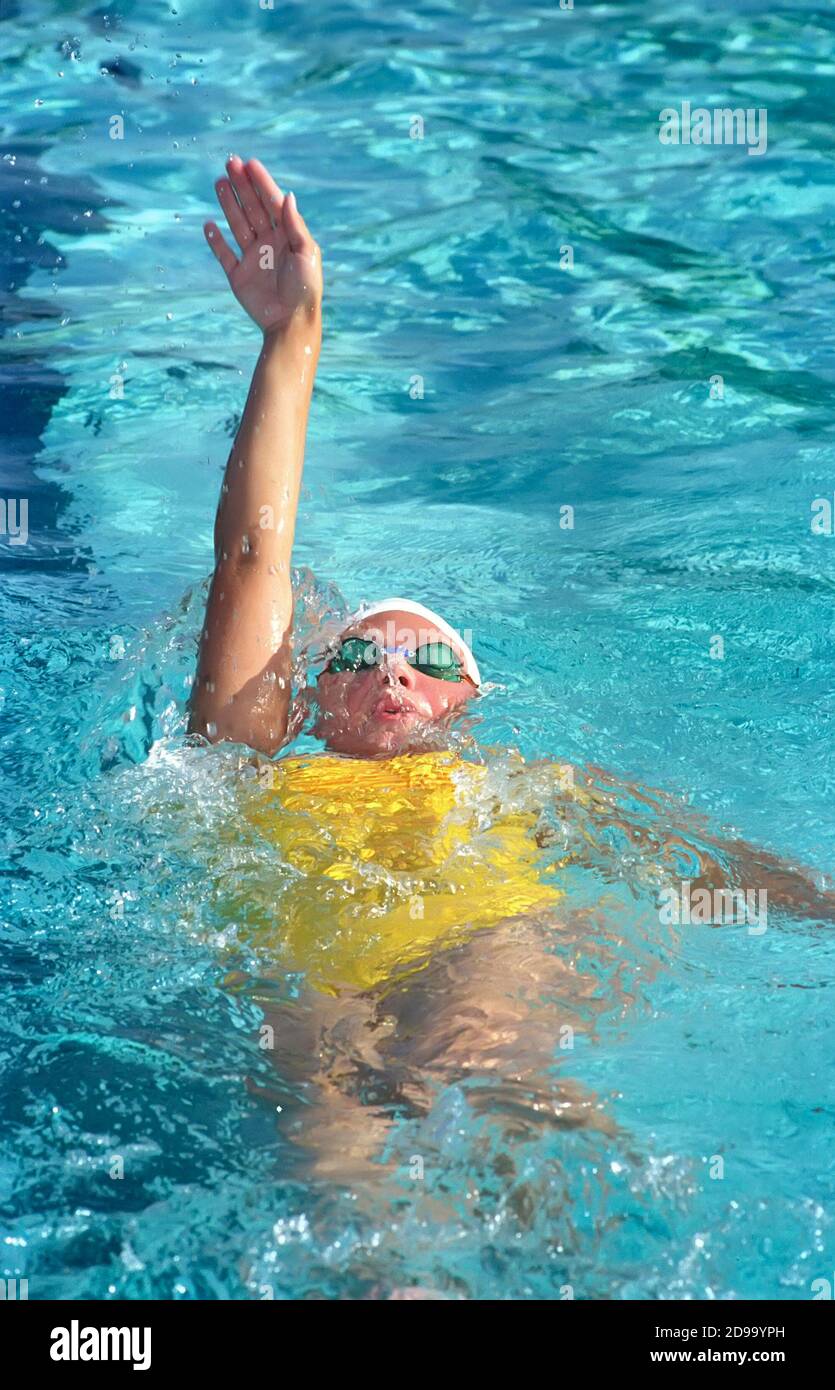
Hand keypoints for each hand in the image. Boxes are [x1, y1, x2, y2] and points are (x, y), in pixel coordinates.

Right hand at [204, 156, 321, 335]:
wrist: (291, 323)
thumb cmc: (306, 289)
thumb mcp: (306, 254)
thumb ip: (295, 225)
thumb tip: (288, 196)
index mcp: (287, 236)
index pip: (272, 203)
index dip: (261, 183)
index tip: (250, 163)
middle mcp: (269, 243)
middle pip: (252, 208)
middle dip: (242, 186)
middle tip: (230, 163)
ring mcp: (252, 258)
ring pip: (237, 225)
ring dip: (228, 204)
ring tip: (219, 183)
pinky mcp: (238, 276)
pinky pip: (224, 254)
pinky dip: (215, 240)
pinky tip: (209, 225)